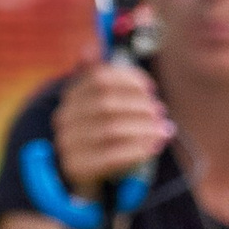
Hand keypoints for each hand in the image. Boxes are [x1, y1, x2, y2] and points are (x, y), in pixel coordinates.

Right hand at [49, 59, 173, 199]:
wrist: (80, 180)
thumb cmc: (99, 137)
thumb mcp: (99, 108)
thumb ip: (100, 79)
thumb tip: (89, 48)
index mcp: (71, 97)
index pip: (99, 77)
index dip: (129, 79)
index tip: (150, 88)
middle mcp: (64, 119)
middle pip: (106, 103)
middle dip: (140, 106)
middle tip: (161, 112)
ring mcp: (68, 145)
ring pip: (111, 129)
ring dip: (144, 128)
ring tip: (164, 130)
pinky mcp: (78, 169)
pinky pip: (112, 156)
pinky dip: (138, 149)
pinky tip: (153, 146)